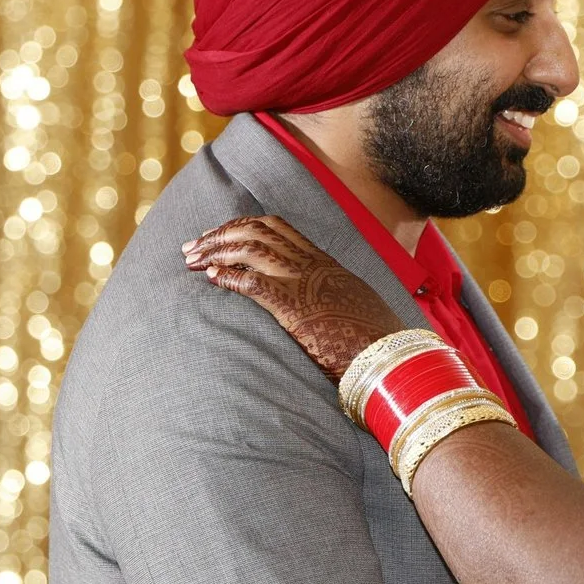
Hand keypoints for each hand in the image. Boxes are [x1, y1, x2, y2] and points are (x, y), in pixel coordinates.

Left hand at [185, 216, 401, 379]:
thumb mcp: (355, 307)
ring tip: (192, 259)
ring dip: (215, 251)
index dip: (242, 226)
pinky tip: (210, 279)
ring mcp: (303, 282)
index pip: (277, 228)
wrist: (392, 358)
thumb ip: (335, 298)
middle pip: (257, 230)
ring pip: (250, 248)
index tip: (220, 234)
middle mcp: (312, 265)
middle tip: (193, 245)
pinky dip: (227, 276)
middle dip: (220, 234)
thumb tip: (326, 306)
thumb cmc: (376, 342)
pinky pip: (252, 282)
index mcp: (325, 263)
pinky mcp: (294, 306)